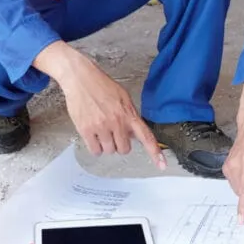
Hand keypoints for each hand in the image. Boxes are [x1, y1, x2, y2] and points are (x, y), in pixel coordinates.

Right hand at [33, 41, 165, 169]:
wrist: (81, 78)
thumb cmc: (102, 86)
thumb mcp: (123, 98)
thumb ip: (130, 116)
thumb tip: (135, 134)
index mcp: (129, 113)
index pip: (146, 136)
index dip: (155, 152)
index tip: (162, 165)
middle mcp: (117, 122)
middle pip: (124, 149)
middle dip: (120, 143)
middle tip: (113, 132)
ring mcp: (102, 126)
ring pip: (109, 151)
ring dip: (106, 145)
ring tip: (101, 130)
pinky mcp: (86, 130)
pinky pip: (95, 150)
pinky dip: (95, 147)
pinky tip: (93, 135)